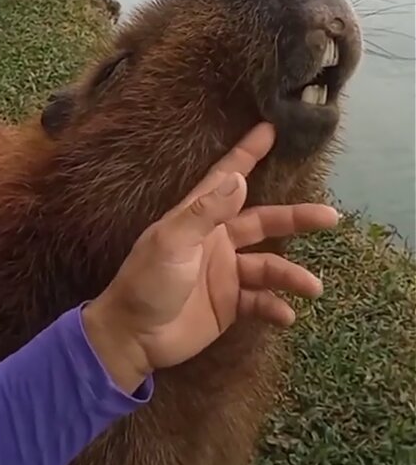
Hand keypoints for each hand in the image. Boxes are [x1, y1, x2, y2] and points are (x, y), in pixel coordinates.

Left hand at [82, 122, 340, 392]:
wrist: (133, 336)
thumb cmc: (146, 283)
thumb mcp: (172, 243)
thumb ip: (205, 213)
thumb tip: (239, 179)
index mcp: (198, 220)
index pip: (227, 179)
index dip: (247, 154)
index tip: (271, 128)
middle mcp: (216, 241)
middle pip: (264, 221)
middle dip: (297, 219)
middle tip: (331, 217)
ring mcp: (224, 273)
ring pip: (269, 265)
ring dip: (291, 276)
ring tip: (312, 287)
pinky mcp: (228, 304)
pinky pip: (261, 301)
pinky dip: (276, 307)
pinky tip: (286, 314)